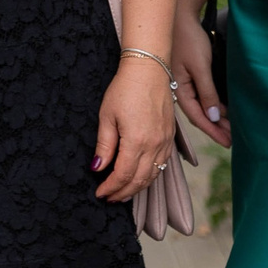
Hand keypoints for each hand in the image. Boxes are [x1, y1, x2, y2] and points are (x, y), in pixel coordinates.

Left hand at [92, 56, 176, 202]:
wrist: (149, 69)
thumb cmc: (124, 89)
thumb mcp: (107, 116)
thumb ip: (104, 145)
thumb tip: (97, 168)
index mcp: (137, 141)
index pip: (123, 175)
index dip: (111, 188)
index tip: (100, 194)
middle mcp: (155, 145)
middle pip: (140, 180)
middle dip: (124, 193)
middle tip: (110, 198)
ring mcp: (165, 142)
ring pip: (153, 175)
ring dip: (138, 187)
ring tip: (123, 193)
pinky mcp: (170, 137)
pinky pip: (162, 164)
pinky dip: (150, 175)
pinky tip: (140, 177)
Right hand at [171, 12, 230, 148]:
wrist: (180, 18)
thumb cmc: (189, 40)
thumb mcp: (200, 67)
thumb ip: (207, 91)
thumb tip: (213, 116)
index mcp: (179, 89)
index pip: (197, 116)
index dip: (212, 131)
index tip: (227, 142)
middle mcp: (181, 88)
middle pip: (199, 114)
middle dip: (215, 128)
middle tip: (233, 140)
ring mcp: (185, 82)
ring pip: (202, 106)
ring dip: (215, 118)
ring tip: (231, 129)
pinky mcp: (190, 75)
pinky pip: (202, 96)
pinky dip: (213, 106)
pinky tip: (222, 111)